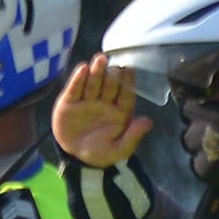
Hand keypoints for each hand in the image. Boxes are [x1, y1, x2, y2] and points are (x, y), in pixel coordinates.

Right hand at [50, 55, 151, 169]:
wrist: (75, 158)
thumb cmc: (100, 153)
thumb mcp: (118, 150)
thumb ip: (133, 137)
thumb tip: (148, 122)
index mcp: (119, 112)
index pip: (125, 95)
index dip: (128, 83)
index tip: (130, 70)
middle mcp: (104, 103)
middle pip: (109, 85)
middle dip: (112, 74)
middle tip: (114, 62)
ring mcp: (87, 100)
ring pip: (93, 83)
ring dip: (97, 71)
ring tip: (100, 59)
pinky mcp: (70, 101)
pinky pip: (74, 89)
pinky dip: (78, 79)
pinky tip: (83, 68)